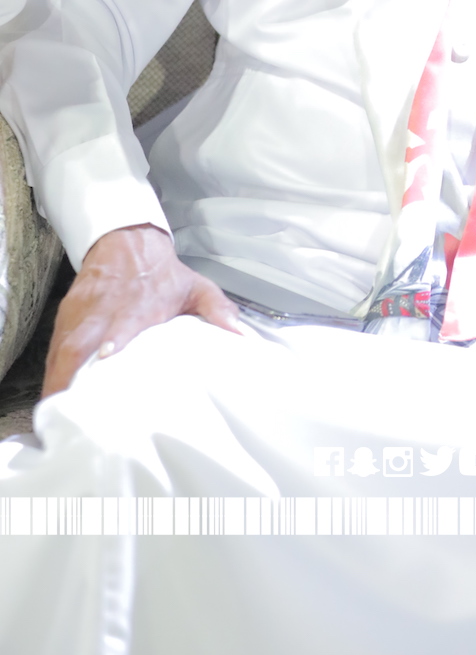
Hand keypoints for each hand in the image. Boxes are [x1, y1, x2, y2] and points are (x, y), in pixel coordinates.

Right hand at [42, 223, 240, 397]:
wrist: (129, 240)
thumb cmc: (165, 273)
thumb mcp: (197, 287)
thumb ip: (219, 312)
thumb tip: (243, 338)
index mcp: (141, 306)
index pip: (121, 326)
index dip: (111, 345)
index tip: (106, 364)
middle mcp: (107, 310)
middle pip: (80, 342)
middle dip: (71, 376)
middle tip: (69, 413)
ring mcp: (84, 312)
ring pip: (63, 346)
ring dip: (58, 379)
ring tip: (57, 414)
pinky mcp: (68, 313)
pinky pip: (55, 344)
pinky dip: (52, 369)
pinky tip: (54, 393)